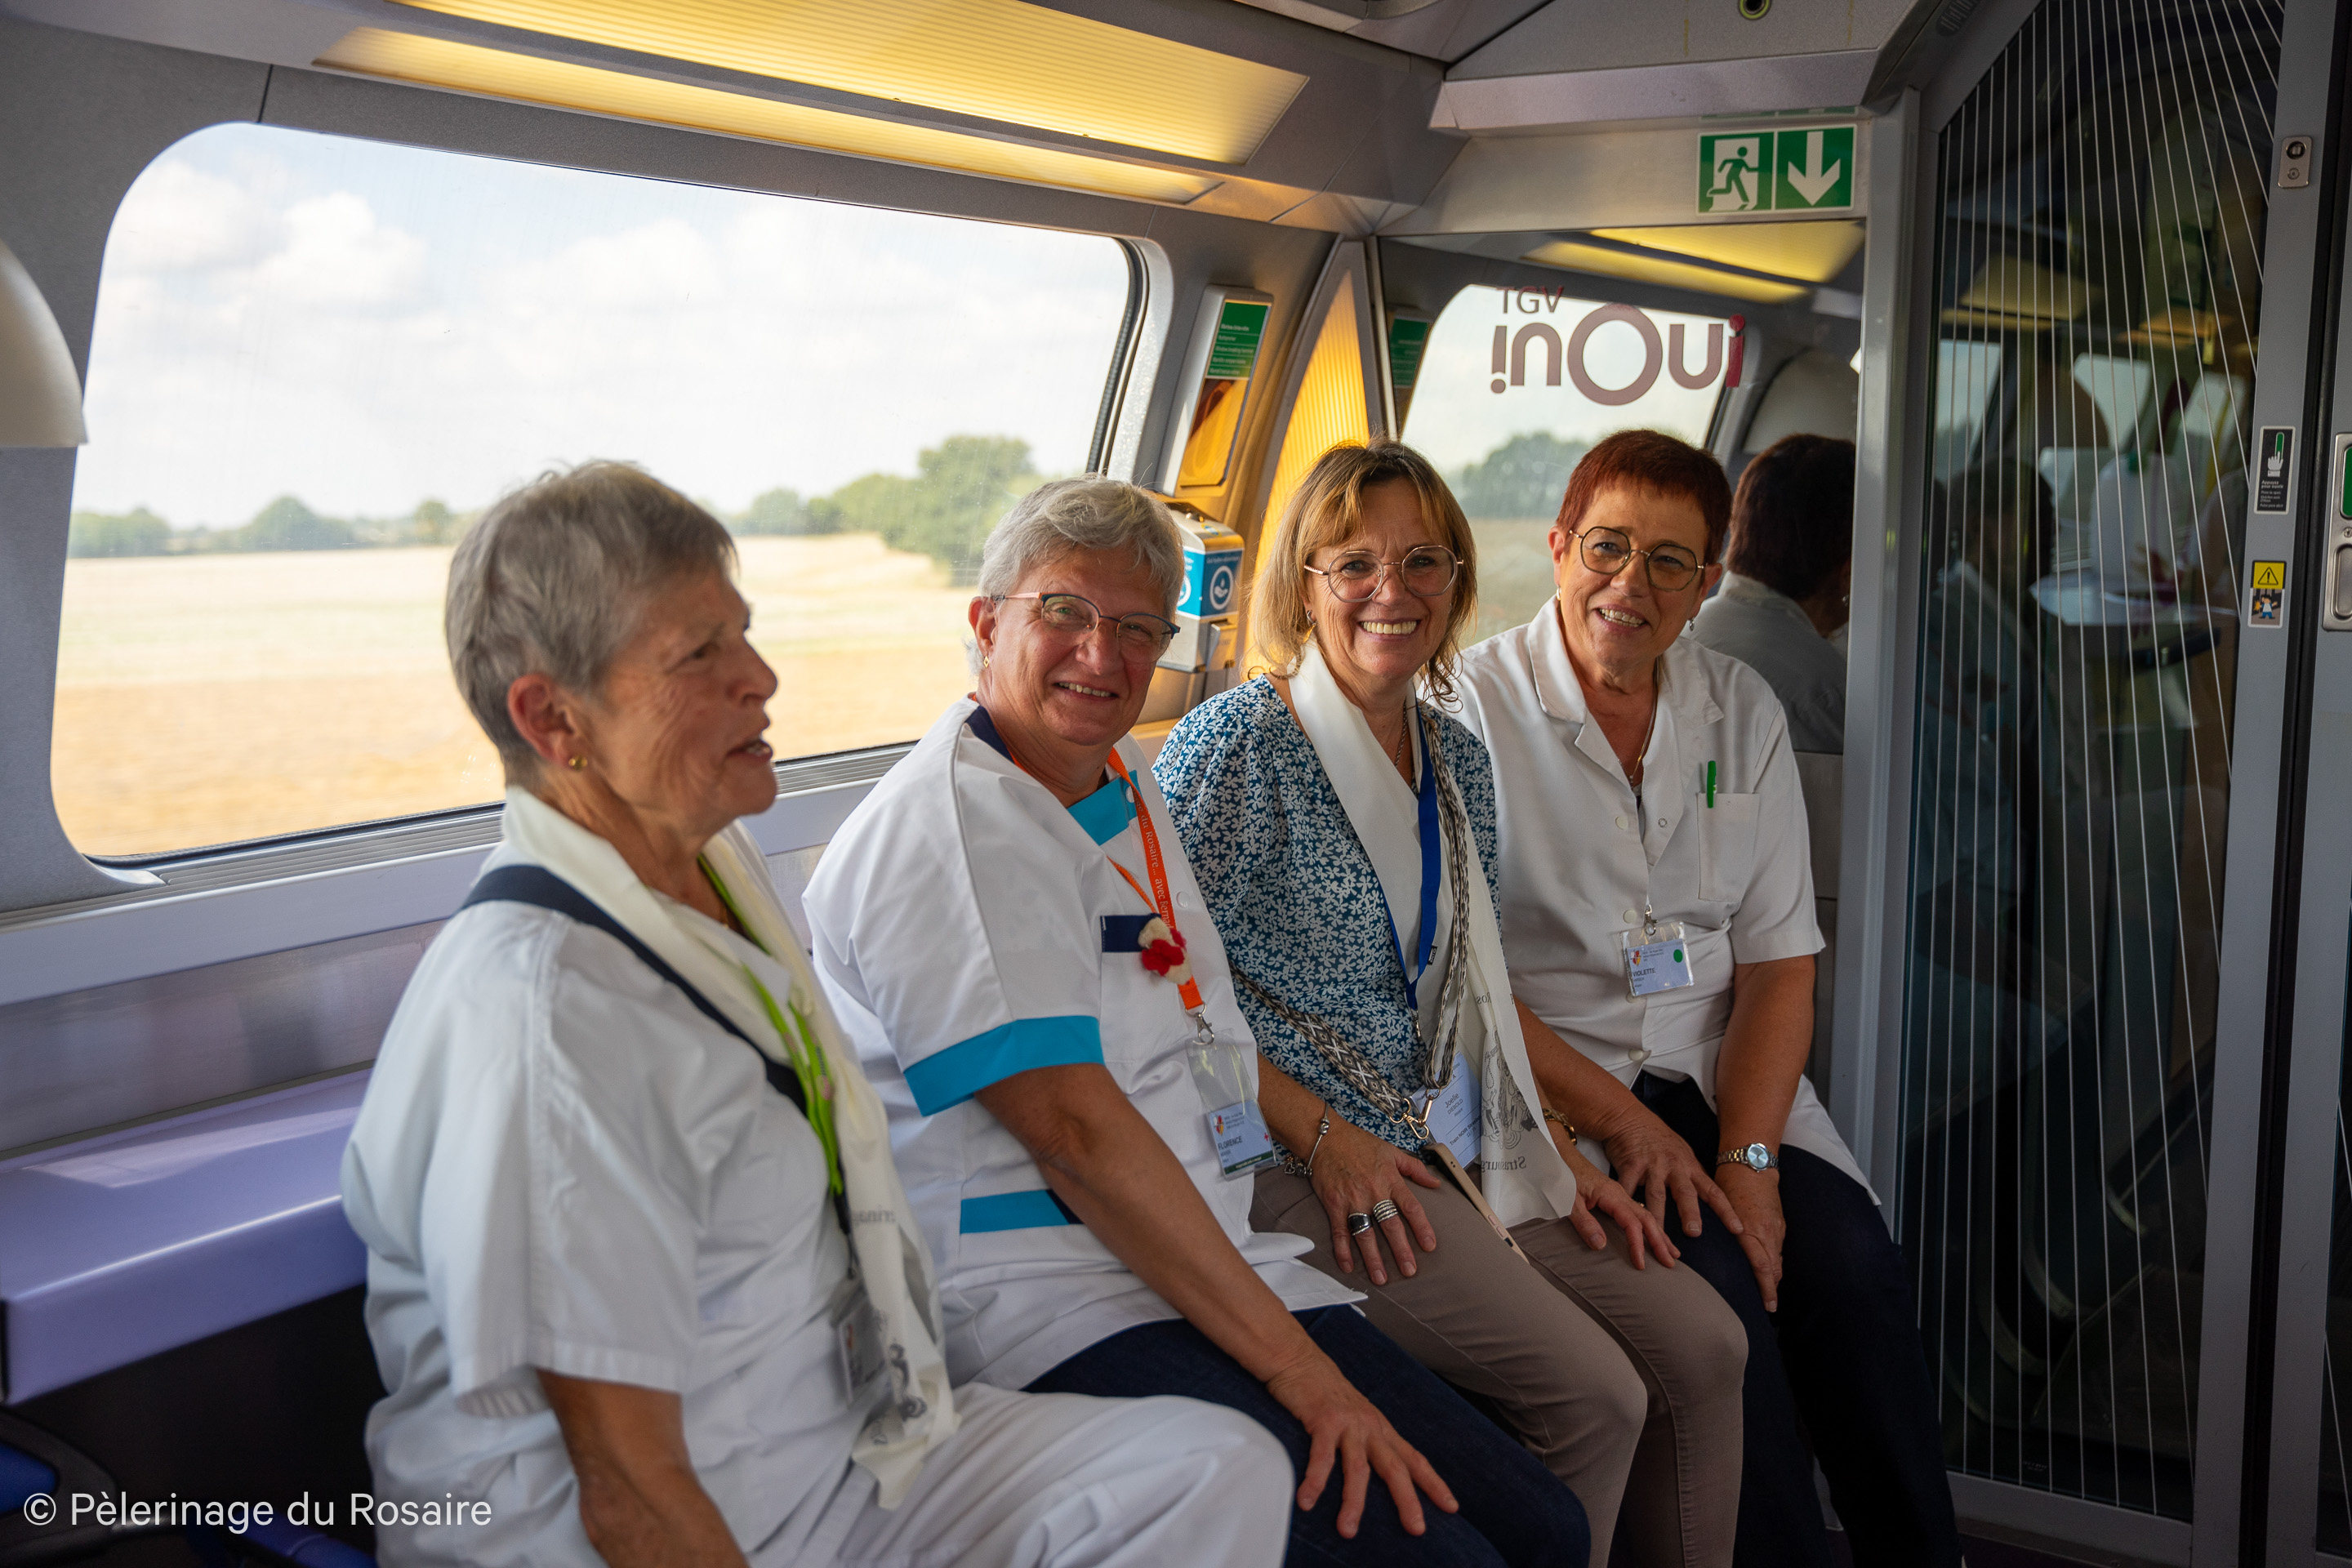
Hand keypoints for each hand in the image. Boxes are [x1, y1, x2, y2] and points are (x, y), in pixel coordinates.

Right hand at [1264, 1350, 1458, 1537]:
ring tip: (1348, 1529)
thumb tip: (1371, 1473)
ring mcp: (1348, 1423)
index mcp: (1379, 1428)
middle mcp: (1369, 1426)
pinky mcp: (1323, 1420)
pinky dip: (1315, 1481)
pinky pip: (1321, 1457)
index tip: (1451, 1507)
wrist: (1298, 1359)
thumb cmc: (1324, 1392)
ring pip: (1358, 1468)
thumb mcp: (1354, 1417)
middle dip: (1407, 1500)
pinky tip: (1307, 1501)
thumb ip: (1364, 1441)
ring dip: (1353, 1502)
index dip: (1433, 1483)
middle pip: (1395, 1468)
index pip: (1414, 1459)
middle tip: (1417, 1528)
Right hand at [1310, 1117, 1442, 1284]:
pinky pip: (1339, 1231)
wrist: (1326, 1137)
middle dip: (1401, 1250)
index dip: (1421, 1228)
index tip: (1429, 1246)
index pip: (1411, 1208)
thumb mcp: (1391, 1151)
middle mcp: (1373, 1192)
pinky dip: (1343, 1250)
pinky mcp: (1334, 1204)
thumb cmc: (1359, 1143)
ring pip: (1365, 1234)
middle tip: (1409, 1271)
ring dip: (1373, 1258)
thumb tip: (1436, 1183)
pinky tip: (1348, 1267)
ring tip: (1381, 1279)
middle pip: (1390, 1226)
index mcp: (1390, 1180)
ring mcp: (1352, 1200)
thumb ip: (1415, 1169)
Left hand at [1546, 1126, 1678, 1267]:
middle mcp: (1620, 1194)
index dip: (1637, 1244)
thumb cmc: (1563, 1176)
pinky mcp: (1616, 1197)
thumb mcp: (1568, 1201)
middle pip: (1646, 1219)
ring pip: (1646, 1215)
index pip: (1631, 1222)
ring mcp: (1619, 1195)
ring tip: (1672, 1253)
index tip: (1640, 1263)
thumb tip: (1601, 1246)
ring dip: (1660, 1235)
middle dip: (1660, 1241)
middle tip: (1670, 1262)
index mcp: (1611, 1195)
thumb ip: (1584, 1222)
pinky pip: (1638, 1212)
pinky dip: (1651, 1226)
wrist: (1559, 1154)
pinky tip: (1656, 1235)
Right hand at [1601, 1107, 1744, 1241]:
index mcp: (1690, 1167)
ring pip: (1656, 1195)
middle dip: (1690, 1213)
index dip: (1726, 1211)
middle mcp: (1674, 1166)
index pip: (1713, 1192)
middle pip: (1685, 1193)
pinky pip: (1628, 1186)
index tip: (1738, 1230)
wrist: (1630, 1118)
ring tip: (1657, 1237)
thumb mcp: (1681, 1155)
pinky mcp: (1631, 1164)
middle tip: (1694, 1233)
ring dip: (1657, 1217)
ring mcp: (1652, 1165)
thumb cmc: (1658, 1139)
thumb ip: (1691, 1176)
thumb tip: (1708, 1199)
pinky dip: (1626, 1202)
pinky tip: (1623, 1217)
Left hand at [1718, 1165, 1785, 1309]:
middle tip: (1769, 1308)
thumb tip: (1708, 1252)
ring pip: (1778, 1260)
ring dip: (1774, 1279)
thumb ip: (1720, 1232)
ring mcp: (1775, 1228)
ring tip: (1768, 1296)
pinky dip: (1774, 1263)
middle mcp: (1767, 1232)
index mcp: (1751, 1230)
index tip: (1766, 1306)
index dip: (1765, 1288)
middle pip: (1774, 1268)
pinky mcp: (1779, 1223)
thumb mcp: (1721, 1209)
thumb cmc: (1729, 1184)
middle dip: (1772, 1289)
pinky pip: (1778, 1249)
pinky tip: (1769, 1271)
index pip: (1761, 1267)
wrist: (1752, 1164)